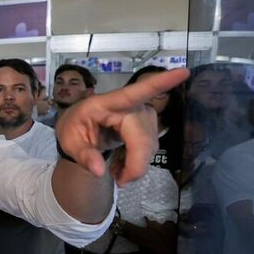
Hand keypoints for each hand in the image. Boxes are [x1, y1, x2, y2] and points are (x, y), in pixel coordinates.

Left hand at [56, 68, 189, 184]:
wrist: (78, 129)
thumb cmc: (73, 127)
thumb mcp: (69, 141)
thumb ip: (83, 155)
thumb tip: (99, 171)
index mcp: (108, 103)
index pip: (135, 92)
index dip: (160, 83)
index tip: (183, 72)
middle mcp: (130, 106)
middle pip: (143, 137)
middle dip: (136, 165)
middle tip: (120, 182)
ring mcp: (142, 115)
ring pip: (150, 146)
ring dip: (136, 166)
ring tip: (116, 172)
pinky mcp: (148, 125)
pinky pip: (150, 148)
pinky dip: (138, 163)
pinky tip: (124, 168)